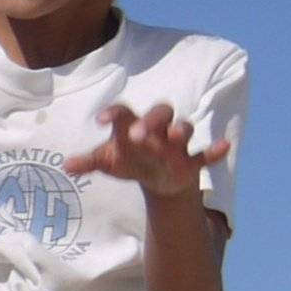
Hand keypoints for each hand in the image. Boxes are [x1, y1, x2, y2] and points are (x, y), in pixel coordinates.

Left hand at [64, 101, 225, 198]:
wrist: (155, 178)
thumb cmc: (129, 160)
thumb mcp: (109, 161)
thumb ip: (89, 162)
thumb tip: (66, 165)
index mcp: (133, 125)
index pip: (124, 112)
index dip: (114, 114)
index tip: (99, 120)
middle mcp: (158, 129)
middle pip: (159, 112)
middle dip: (150, 121)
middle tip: (136, 134)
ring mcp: (177, 145)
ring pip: (185, 129)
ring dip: (181, 131)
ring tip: (176, 135)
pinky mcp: (192, 162)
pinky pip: (206, 155)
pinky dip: (215, 151)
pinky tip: (224, 147)